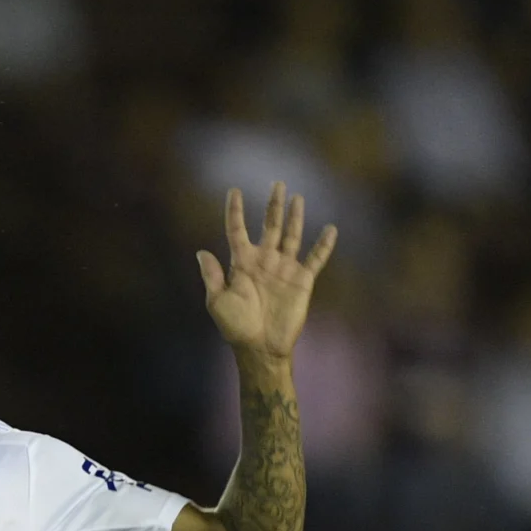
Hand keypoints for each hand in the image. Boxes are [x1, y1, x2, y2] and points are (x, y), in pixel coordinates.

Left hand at [198, 183, 336, 362]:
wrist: (260, 347)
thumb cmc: (235, 327)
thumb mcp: (218, 301)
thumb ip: (212, 276)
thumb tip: (201, 252)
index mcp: (242, 263)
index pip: (237, 231)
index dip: (235, 211)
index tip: (234, 191)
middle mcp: (264, 261)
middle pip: (269, 226)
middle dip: (273, 205)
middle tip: (277, 183)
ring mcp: (284, 269)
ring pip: (291, 235)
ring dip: (295, 217)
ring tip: (297, 197)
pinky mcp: (302, 280)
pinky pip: (315, 258)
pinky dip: (323, 244)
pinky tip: (330, 229)